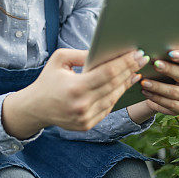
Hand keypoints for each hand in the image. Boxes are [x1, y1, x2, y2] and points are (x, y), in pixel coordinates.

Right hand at [2, 48, 149, 137]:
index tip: (138, 53)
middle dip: (130, 70)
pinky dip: (116, 95)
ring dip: (126, 83)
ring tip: (135, 71)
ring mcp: (85, 118)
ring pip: (114, 98)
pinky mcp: (87, 125)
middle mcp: (82, 105)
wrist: (35, 108)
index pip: (108, 73)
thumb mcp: (59, 59)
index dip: (125, 63)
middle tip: (143, 58)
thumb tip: (104, 52)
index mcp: (75, 88)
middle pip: (114, 85)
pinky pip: (107, 108)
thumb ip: (81, 54)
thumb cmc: (48, 80)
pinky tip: (123, 85)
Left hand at [138, 46, 178, 115]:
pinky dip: (156, 99)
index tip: (170, 53)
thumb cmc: (164, 70)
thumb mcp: (166, 61)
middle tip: (154, 64)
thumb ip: (166, 52)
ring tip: (143, 82)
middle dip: (168, 70)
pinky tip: (145, 92)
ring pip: (174, 92)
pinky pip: (169, 104)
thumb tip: (156, 40)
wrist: (163, 91)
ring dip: (157, 87)